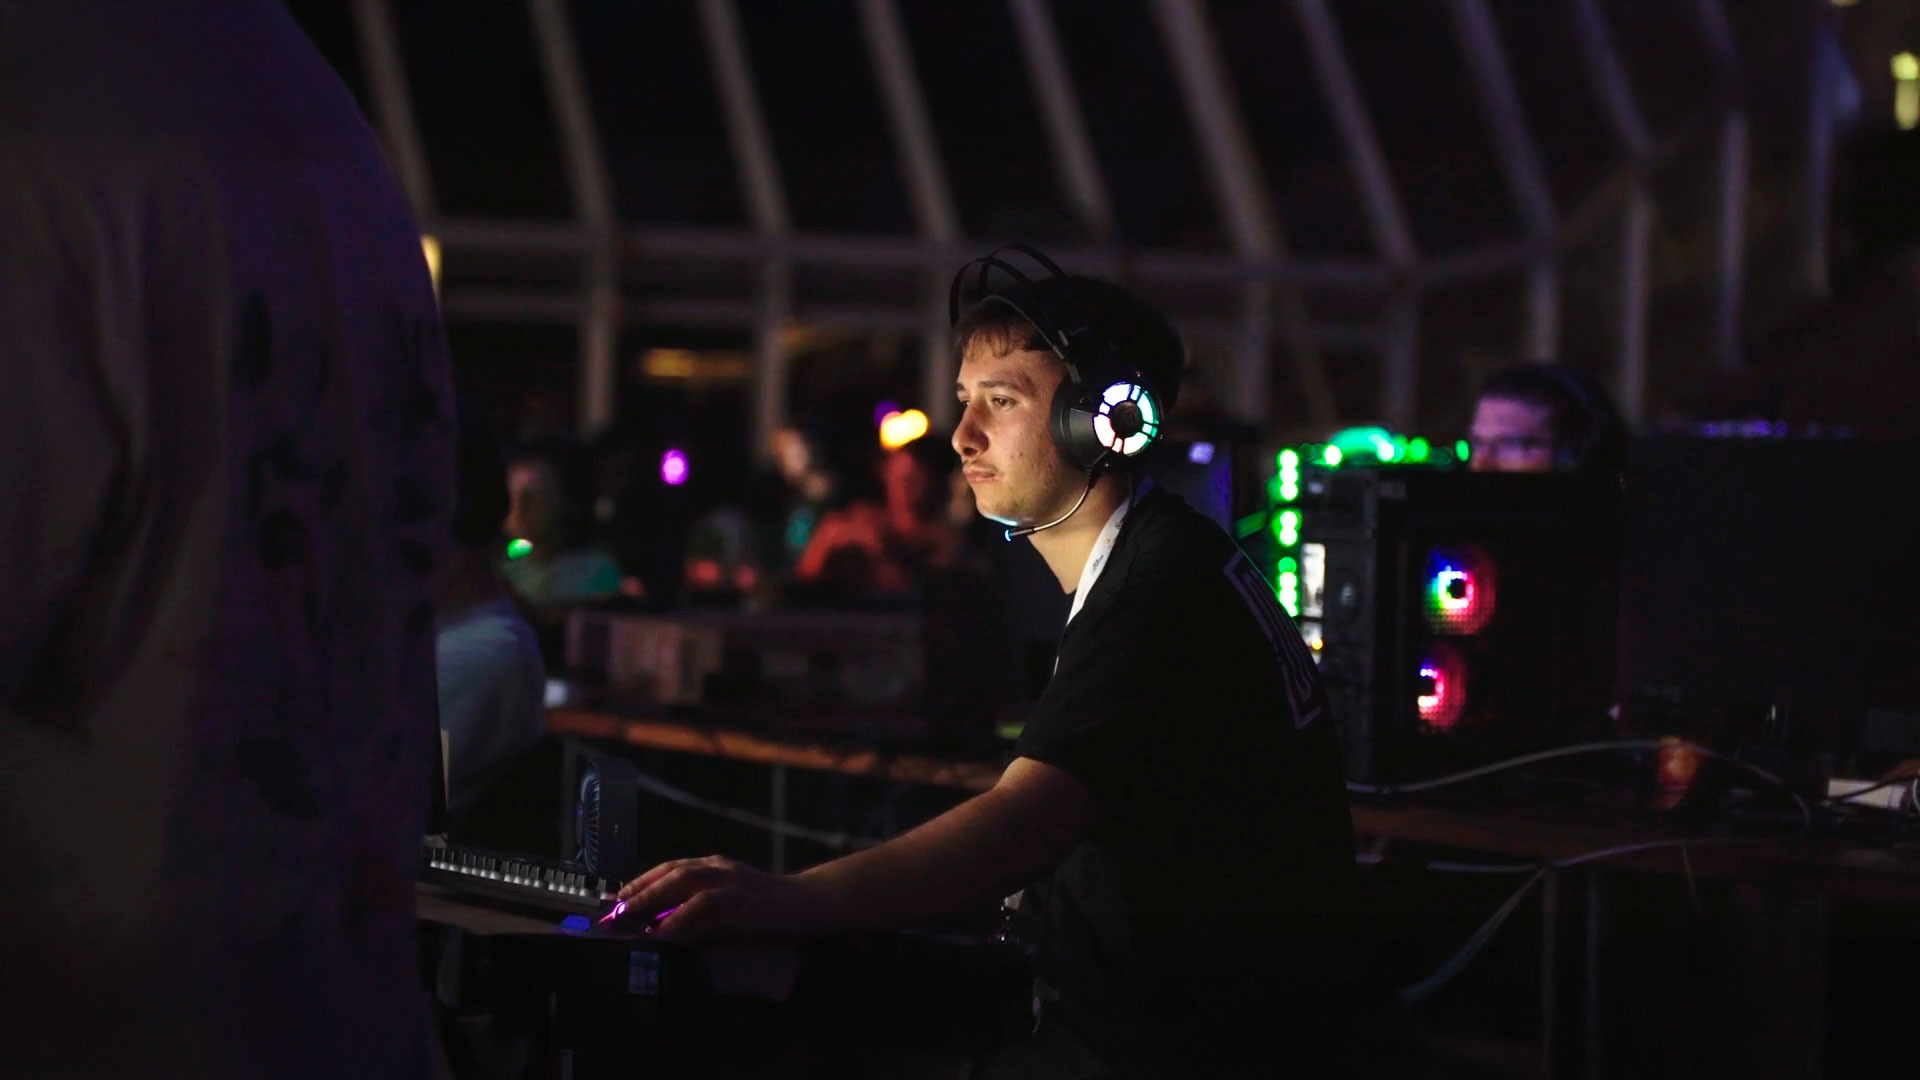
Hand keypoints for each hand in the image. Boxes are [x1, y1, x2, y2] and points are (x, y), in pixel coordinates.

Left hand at [614, 855, 835, 941]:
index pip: (670, 868)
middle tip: (613, 910)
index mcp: (715, 866)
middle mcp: (720, 867)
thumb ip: (701, 913)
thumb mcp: (730, 908)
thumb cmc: (769, 910)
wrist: (811, 903)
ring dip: (652, 898)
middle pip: (671, 871)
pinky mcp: (743, 897)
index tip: (615, 899)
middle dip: (638, 890)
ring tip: (630, 916)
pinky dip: (681, 917)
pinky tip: (664, 931)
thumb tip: (662, 927)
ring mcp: (732, 879)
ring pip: (683, 880)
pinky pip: (705, 905)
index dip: (641, 882)